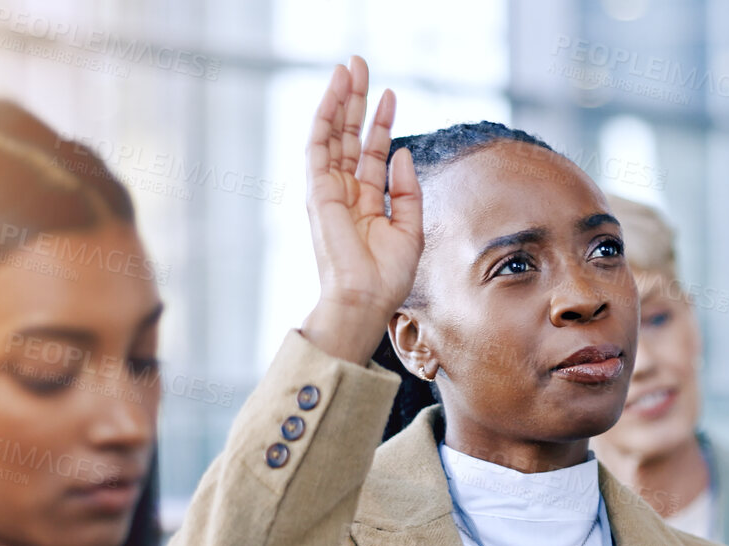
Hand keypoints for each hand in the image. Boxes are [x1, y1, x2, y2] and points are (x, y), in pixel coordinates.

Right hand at [299, 55, 422, 364]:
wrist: (366, 299)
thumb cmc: (387, 276)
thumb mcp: (411, 228)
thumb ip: (407, 190)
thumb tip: (400, 151)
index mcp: (366, 202)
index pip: (371, 153)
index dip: (380, 123)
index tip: (390, 94)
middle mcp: (345, 192)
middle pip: (349, 136)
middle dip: (356, 100)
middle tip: (361, 64)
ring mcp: (329, 190)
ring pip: (333, 134)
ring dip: (340, 99)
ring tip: (350, 67)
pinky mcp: (317, 190)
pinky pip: (319, 145)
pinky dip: (326, 117)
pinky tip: (336, 93)